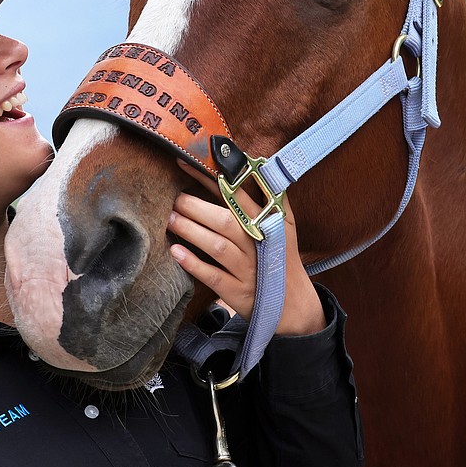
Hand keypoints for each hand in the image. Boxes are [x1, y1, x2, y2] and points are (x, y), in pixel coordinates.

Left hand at [167, 160, 326, 335]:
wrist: (294, 303)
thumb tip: (252, 167)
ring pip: (217, 246)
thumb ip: (269, 199)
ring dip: (191, 231)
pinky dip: (193, 264)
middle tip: (175, 199)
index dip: (210, 179)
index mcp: (267, 222)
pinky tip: (176, 252)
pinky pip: (213, 276)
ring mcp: (247, 269)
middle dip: (196, 208)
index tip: (186, 164)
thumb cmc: (281, 257)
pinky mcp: (237, 291)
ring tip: (171, 219)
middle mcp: (257, 244)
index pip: (237, 195)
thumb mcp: (284, 226)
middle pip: (224, 220)